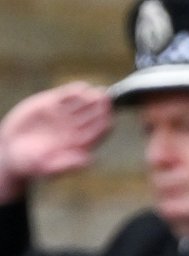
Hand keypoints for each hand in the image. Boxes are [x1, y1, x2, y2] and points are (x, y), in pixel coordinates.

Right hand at [0, 85, 111, 200]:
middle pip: (92, 116)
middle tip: (107, 100)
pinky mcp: (50, 104)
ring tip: (99, 92)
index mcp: (78, 145)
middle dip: (101, 108)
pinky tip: (83, 88)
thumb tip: (90, 160)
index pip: (96, 133)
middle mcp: (74, 129)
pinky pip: (66, 96)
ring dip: (91, 98)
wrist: (12, 150)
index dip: (104, 124)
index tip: (109, 117)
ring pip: (82, 104)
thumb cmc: (32, 164)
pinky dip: (74, 91)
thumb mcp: (49, 168)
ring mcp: (63, 115)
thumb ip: (69, 164)